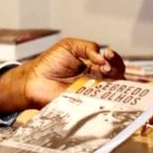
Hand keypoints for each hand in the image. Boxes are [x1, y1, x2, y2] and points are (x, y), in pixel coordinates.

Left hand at [0, 38, 124, 114]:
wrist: (33, 80)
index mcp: (94, 66)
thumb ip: (87, 46)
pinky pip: (101, 104)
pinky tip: (101, 89)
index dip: (114, 59)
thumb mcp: (69, 46)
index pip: (113, 63)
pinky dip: (107, 98)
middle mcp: (97, 80)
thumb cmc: (49, 63)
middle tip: (105, 65)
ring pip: (115, 91)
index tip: (108, 54)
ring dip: (114, 82)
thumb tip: (102, 56)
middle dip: (117, 68)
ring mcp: (93, 94)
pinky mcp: (86, 106)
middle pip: (119, 77)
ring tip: (104, 73)